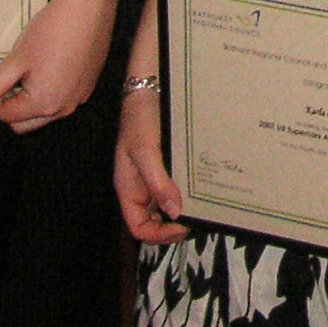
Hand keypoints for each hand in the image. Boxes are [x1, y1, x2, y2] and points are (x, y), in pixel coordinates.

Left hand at [0, 0, 114, 132]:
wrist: (89, 7)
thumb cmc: (50, 32)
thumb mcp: (16, 59)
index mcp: (43, 104)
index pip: (6, 115)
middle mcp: (64, 107)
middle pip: (26, 122)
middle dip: (12, 105)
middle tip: (8, 77)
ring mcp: (80, 96)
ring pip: (46, 112)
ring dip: (31, 99)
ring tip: (28, 69)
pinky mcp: (90, 83)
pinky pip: (64, 98)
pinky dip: (51, 89)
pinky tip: (50, 62)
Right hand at [114, 84, 186, 243]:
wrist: (148, 91)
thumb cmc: (139, 119)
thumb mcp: (146, 151)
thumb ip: (158, 182)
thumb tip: (174, 211)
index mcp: (128, 189)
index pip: (138, 227)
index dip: (158, 234)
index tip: (181, 226)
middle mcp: (139, 188)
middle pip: (151, 222)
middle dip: (170, 228)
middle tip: (194, 222)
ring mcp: (151, 178)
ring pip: (163, 208)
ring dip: (179, 213)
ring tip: (199, 210)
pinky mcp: (163, 167)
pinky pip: (171, 189)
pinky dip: (183, 195)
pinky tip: (198, 191)